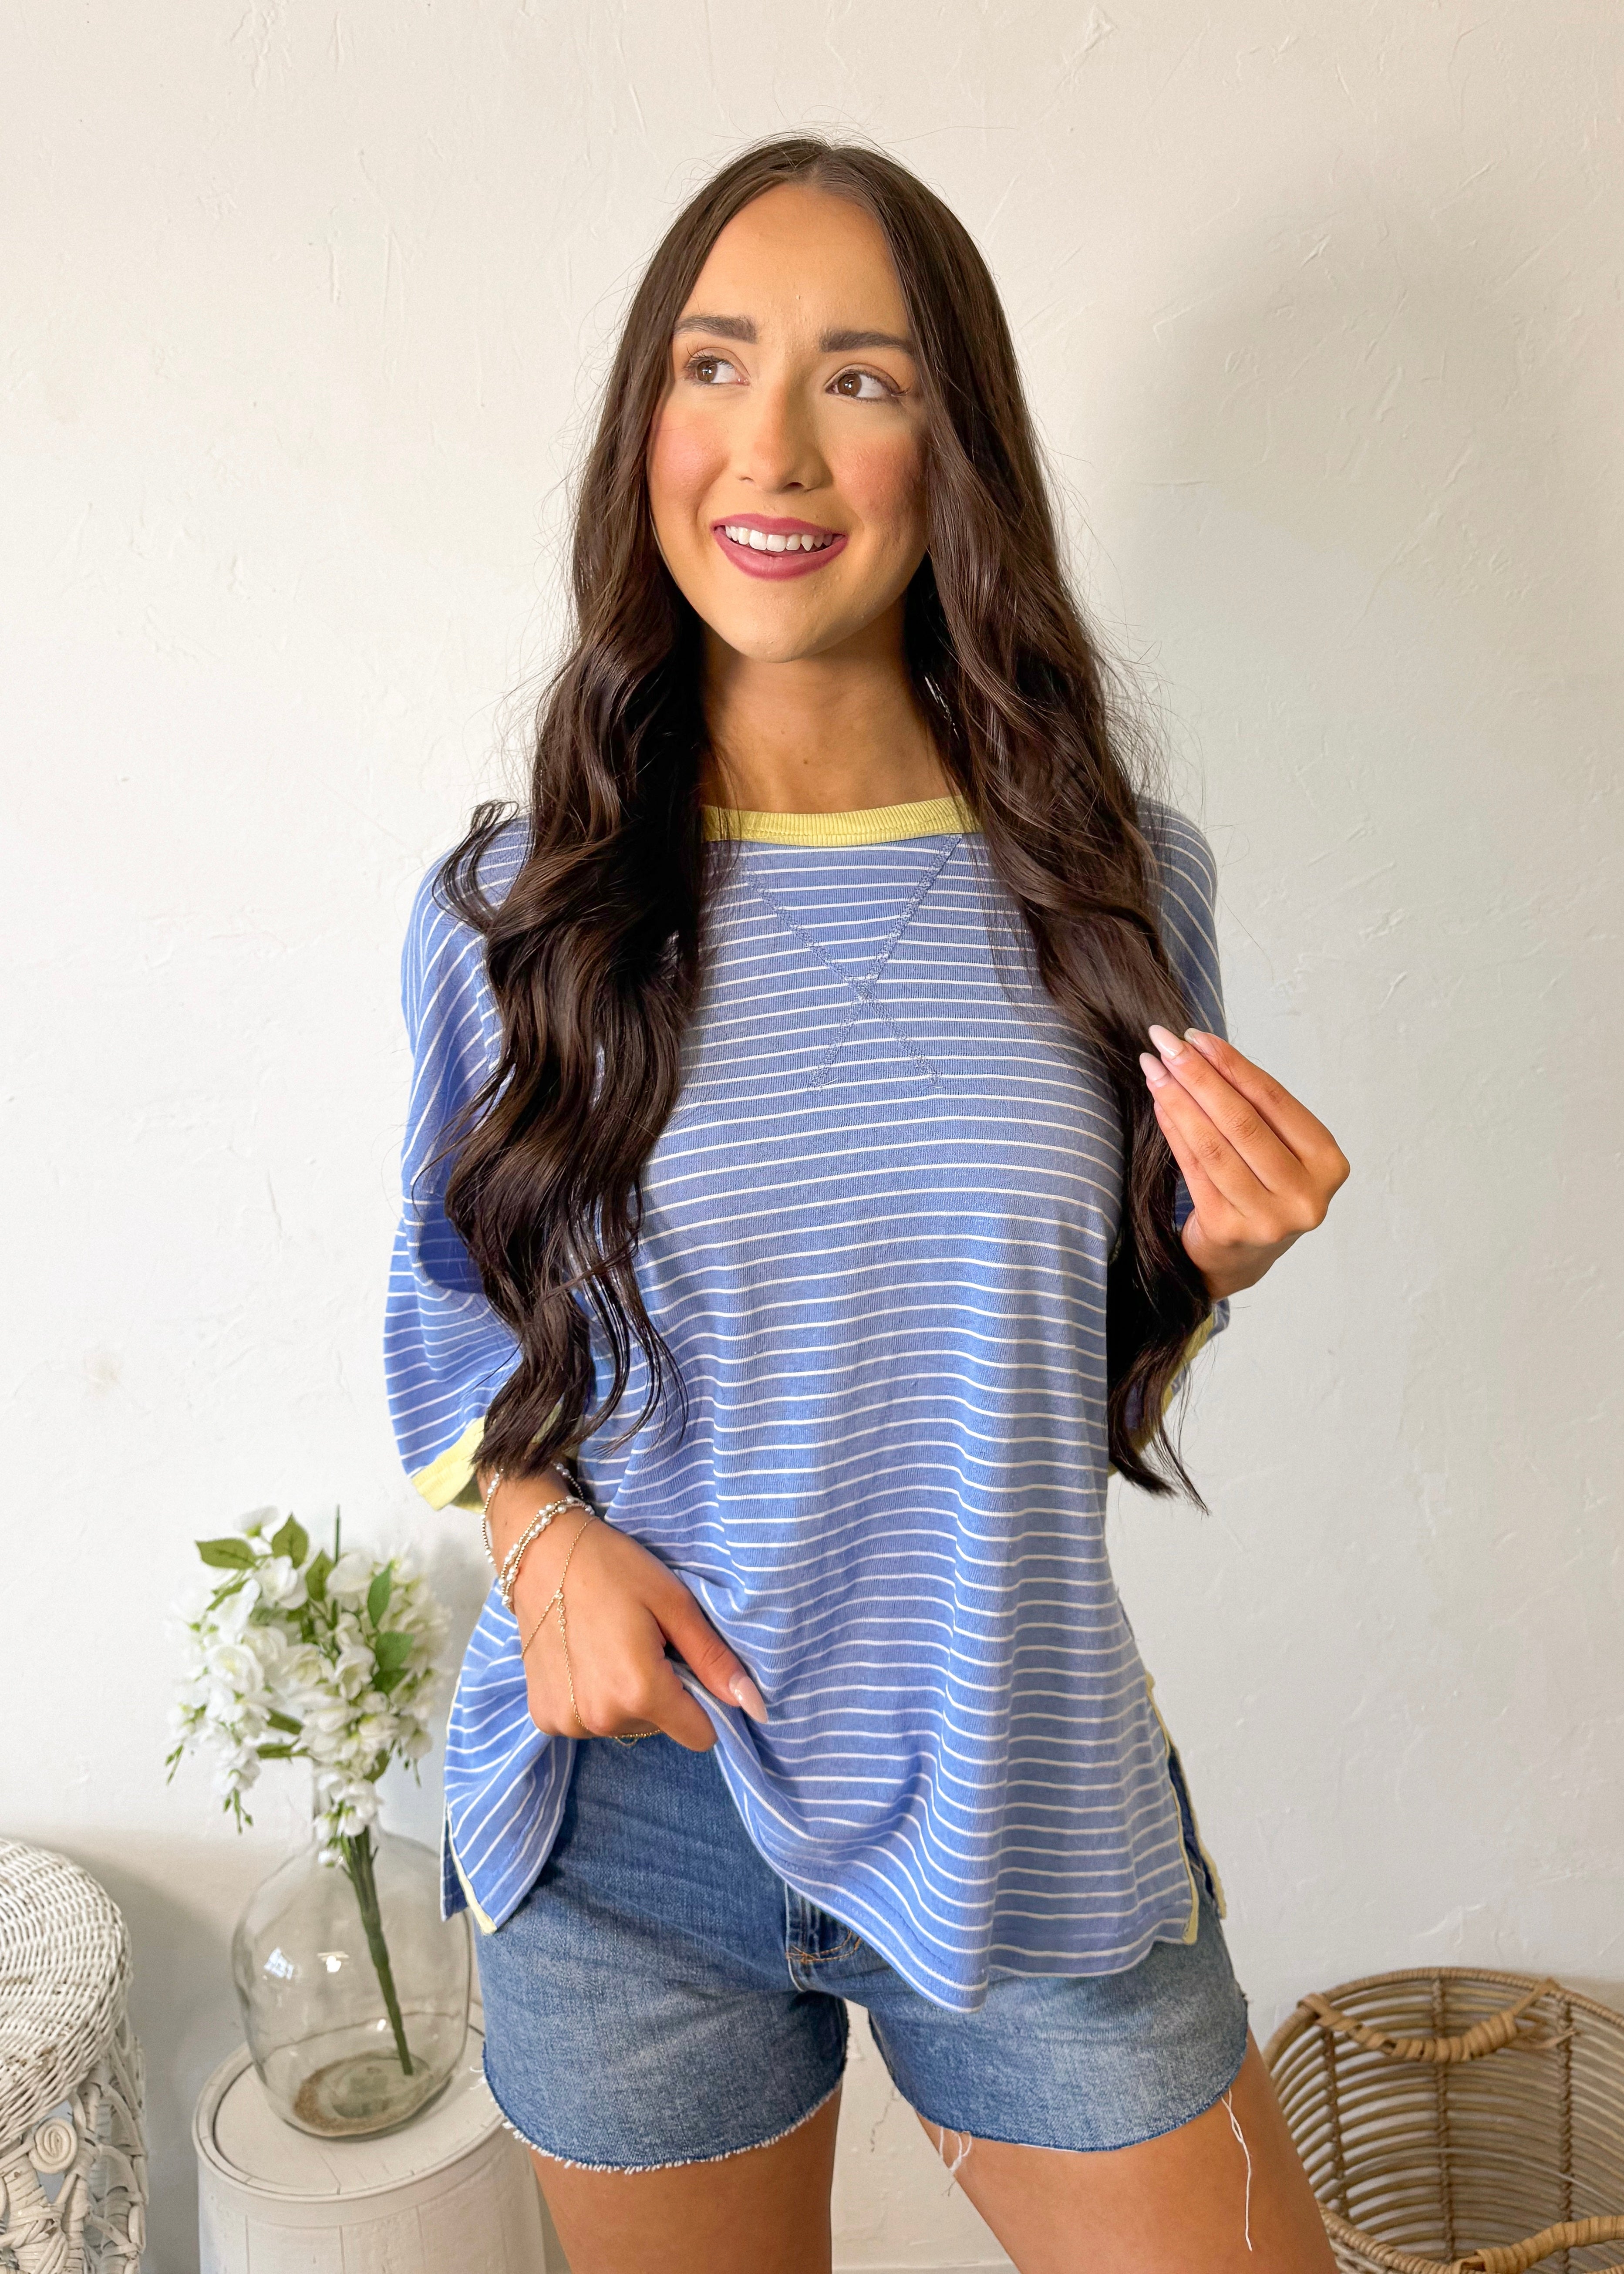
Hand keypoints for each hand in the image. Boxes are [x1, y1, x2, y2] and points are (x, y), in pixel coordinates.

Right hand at [482, 1472, 768, 1749]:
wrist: (541, 1552)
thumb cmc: (613, 1568)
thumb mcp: (674, 1604)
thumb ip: (714, 1660)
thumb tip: (755, 1707)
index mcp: (640, 1691)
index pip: (700, 1736)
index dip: (702, 1702)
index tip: (684, 1662)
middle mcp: (601, 1718)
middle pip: (660, 1727)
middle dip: (662, 1692)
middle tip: (641, 1641)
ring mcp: (567, 1722)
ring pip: (625, 1724)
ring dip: (626, 1695)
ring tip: (610, 1645)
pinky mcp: (544, 1717)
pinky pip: (590, 1721)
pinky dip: (594, 1696)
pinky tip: (584, 1656)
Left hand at [1140, 1024, 1349, 1302]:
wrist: (1241, 1258)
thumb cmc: (1261, 1188)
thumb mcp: (1275, 1148)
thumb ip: (1253, 1107)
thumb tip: (1200, 1050)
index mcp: (1329, 1165)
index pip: (1274, 1102)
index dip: (1233, 1065)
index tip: (1197, 1036)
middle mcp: (1305, 1196)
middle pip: (1242, 1122)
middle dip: (1199, 1076)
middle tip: (1165, 1042)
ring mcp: (1268, 1219)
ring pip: (1214, 1145)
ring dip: (1179, 1100)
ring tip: (1153, 1068)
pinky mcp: (1228, 1231)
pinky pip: (1193, 1169)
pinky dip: (1173, 1131)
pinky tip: (1159, 1103)